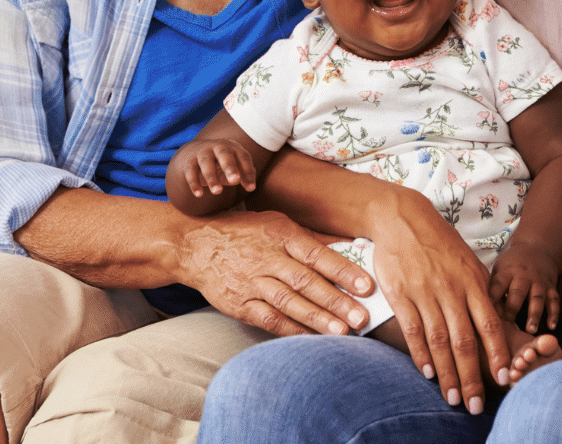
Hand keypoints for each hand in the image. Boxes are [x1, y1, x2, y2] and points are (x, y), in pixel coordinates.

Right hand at [172, 138, 260, 198]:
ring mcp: (202, 152)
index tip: (251, 188)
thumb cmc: (221, 163)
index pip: (243, 157)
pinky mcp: (189, 161)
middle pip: (224, 154)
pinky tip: (199, 195)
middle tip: (235, 181)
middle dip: (230, 167)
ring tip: (218, 192)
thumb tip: (251, 186)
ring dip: (212, 177)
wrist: (195, 152)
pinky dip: (194, 183)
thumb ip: (242, 175)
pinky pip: (191, 171)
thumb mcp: (233, 168)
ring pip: (206, 162)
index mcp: (233, 147)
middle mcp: (218, 147)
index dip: (247, 172)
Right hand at [176, 209, 374, 337]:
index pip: (315, 254)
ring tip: (341, 332)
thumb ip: (312, 238)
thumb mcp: (277, 223)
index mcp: (280, 234)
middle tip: (361, 317)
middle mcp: (266, 258)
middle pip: (305, 281)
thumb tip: (351, 246)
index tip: (366, 285)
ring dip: (316, 319)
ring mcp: (251, 282)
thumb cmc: (244, 232)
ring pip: (288, 303)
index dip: (342, 270)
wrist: (194, 245)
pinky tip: (310, 338)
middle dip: (336, 301)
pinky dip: (290, 329)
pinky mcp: (238, 303)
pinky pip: (268, 319)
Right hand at [368, 191, 514, 412]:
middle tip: (476, 404)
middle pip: (465, 340)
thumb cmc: (439, 242)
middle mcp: (451, 289)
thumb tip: (493, 321)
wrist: (403, 218)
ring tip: (453, 398)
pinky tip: (427, 372)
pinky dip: (420, 354)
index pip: (489, 323)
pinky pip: (413, 329)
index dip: (497, 353)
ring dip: (447, 373)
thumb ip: (480, 291)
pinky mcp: (401, 294)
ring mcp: (425, 292)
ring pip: (439, 341)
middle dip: (472, 376)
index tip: (504, 378)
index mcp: (472, 281)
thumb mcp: (468, 262)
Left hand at [490, 242, 560, 334]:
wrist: (536, 248)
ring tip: (530, 330)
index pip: (498, 285)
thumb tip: (472, 308)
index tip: (486, 315)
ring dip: (534, 314)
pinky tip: (551, 327)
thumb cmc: (511, 265)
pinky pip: (554, 300)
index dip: (492, 299)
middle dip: (512, 309)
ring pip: (537, 297)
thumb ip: (490, 286)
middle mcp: (523, 276)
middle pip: (518, 292)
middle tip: (508, 326)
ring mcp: (539, 281)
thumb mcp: (498, 269)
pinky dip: (554, 314)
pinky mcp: (551, 286)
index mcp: (507, 272)